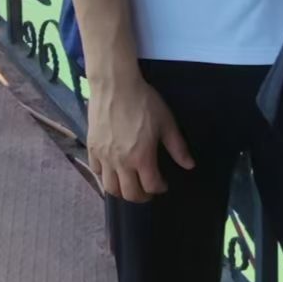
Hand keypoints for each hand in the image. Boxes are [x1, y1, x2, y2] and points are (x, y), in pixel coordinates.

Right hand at [87, 69, 195, 203]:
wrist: (115, 85)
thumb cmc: (143, 101)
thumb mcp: (166, 122)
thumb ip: (177, 146)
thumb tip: (189, 165)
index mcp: (142, 157)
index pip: (151, 186)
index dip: (160, 188)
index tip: (163, 184)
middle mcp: (121, 162)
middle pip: (130, 193)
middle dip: (142, 196)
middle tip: (148, 189)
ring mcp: (104, 157)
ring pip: (110, 188)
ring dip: (122, 191)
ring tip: (129, 184)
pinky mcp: (92, 148)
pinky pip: (96, 171)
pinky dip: (105, 175)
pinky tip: (112, 169)